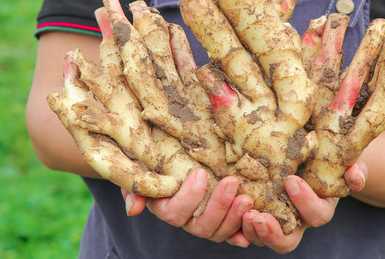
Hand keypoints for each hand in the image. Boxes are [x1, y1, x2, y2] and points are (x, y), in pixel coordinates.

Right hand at [122, 169, 253, 244]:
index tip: (200, 172)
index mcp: (164, 207)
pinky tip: (251, 224)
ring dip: (233, 217)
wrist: (169, 152)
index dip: (189, 197)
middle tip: (232, 182)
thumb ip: (136, 186)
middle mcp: (185, 218)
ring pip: (218, 231)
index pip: (174, 213)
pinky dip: (242, 232)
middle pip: (200, 226)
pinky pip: (232, 233)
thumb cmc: (155, 158)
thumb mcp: (140, 167)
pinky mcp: (221, 219)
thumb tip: (134, 209)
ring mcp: (204, 221)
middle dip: (218, 206)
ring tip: (247, 199)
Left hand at [238, 161, 366, 253]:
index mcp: (319, 208)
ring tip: (242, 214)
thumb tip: (355, 175)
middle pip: (287, 241)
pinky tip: (227, 211)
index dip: (305, 201)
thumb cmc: (328, 158)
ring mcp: (275, 219)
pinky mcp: (255, 212)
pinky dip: (235, 224)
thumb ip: (355, 168)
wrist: (308, 156)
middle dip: (273, 233)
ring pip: (262, 238)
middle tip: (258, 217)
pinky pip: (244, 228)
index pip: (317, 215)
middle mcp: (297, 220)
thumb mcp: (345, 160)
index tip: (290, 180)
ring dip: (251, 230)